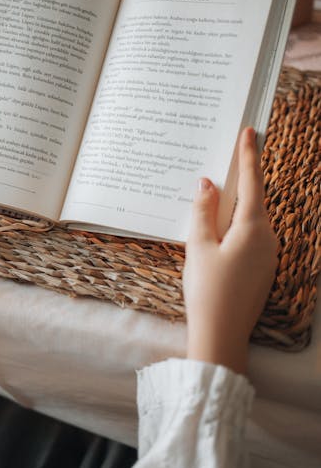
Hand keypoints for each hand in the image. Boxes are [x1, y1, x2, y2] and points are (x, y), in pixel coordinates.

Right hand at [183, 127, 277, 374]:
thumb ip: (203, 212)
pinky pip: (250, 237)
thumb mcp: (199, 248)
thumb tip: (207, 185)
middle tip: (226, 156)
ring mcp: (268, 256)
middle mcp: (268, 239)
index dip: (248, 155)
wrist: (222, 336)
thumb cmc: (208, 292)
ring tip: (213, 194)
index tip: (249, 131)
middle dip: (239, 180)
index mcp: (253, 228)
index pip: (251, 182)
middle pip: (253, 200)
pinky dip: (235, 226)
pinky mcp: (262, 269)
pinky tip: (218, 229)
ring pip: (251, 220)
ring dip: (234, 206)